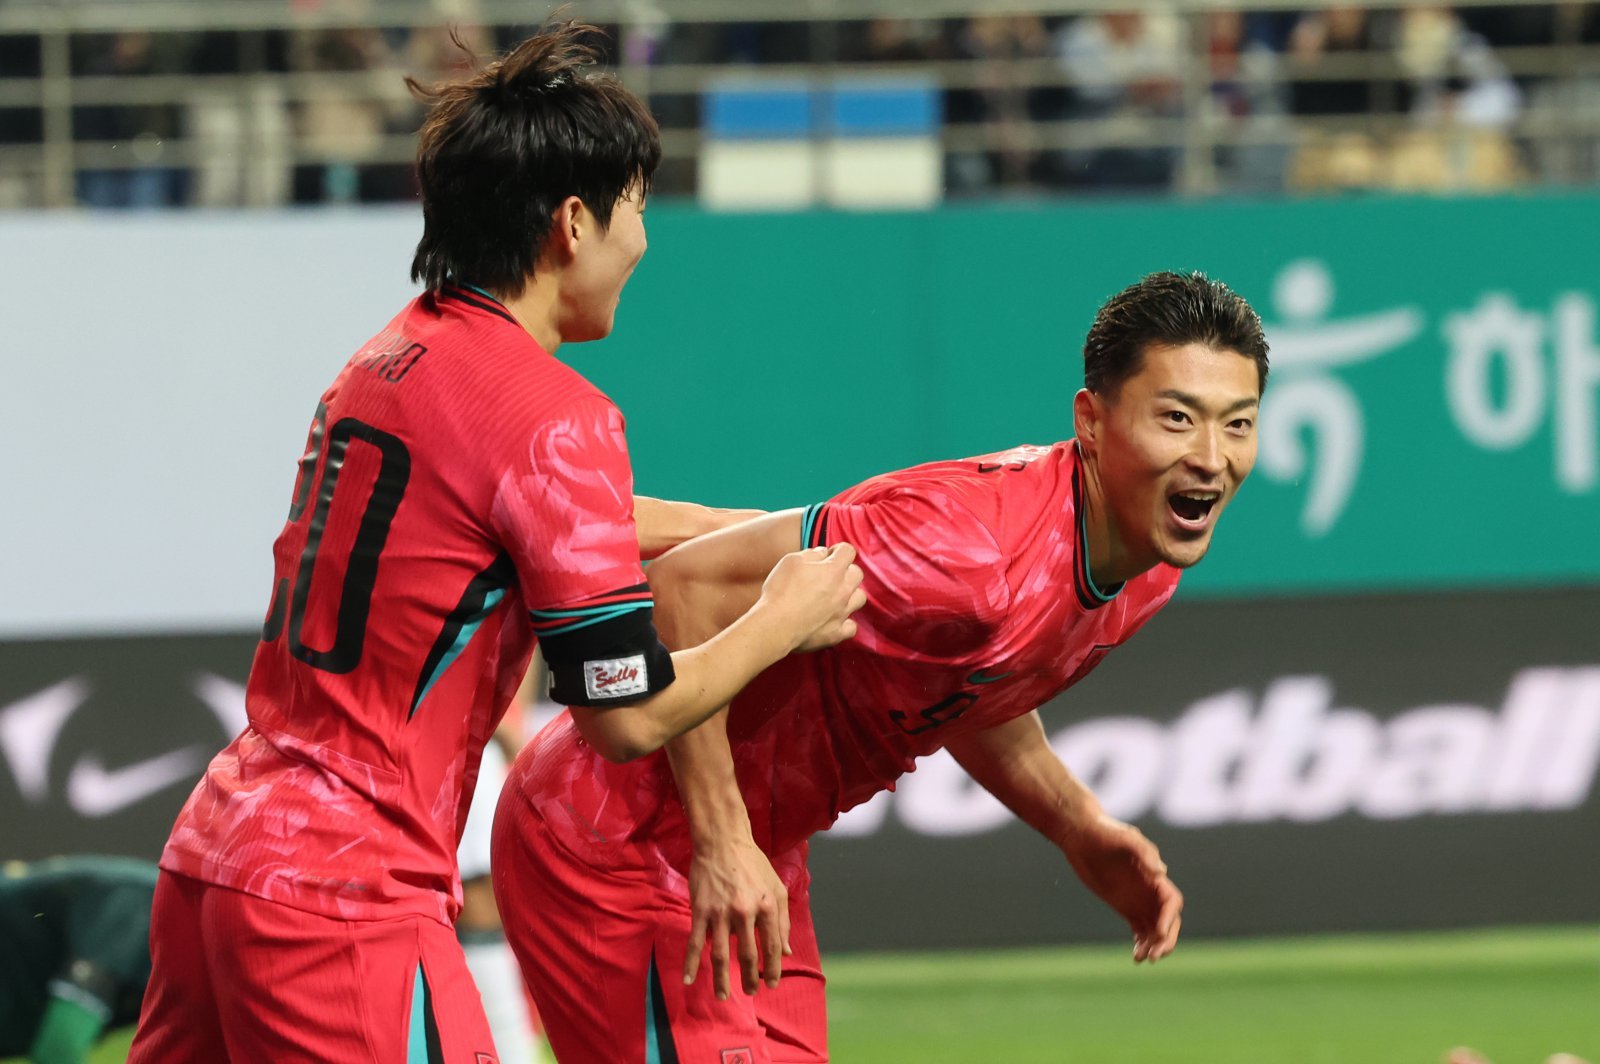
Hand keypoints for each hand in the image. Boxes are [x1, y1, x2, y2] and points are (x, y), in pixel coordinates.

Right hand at [683, 837, 790, 998]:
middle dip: (749, 978)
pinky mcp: (700, 910)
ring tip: (724, 996)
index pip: (772, 946)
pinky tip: (689, 980)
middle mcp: (745, 912)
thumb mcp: (777, 888)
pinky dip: (691, 963)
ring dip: (721, 979)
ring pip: (720, 954)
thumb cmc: (753, 864)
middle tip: (750, 991)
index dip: (773, 969)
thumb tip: (786, 951)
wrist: (722, 842)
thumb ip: (784, 921)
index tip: (771, 984)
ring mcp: (721, 912)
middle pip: (747, 955)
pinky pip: (695, 942)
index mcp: (767, 906)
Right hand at [759, 543, 866, 652]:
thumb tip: (823, 553)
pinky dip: (845, 622)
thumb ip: (812, 554)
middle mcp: (843, 590)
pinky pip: (851, 627)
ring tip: (834, 596)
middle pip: (857, 574)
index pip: (848, 551)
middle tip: (829, 575)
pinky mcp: (836, 633)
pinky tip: (833, 619)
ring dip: (850, 594)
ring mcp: (842, 613)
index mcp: (833, 570)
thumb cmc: (780, 590)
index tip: (828, 555)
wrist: (775, 625)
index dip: (838, 550)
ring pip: (859, 598)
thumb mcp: (791, 560)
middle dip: (846, 571)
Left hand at [1060, 813, 1182, 963]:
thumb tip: (1161, 872)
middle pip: (1168, 920)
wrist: (1081, 835)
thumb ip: (1144, 853)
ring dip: (1154, 945)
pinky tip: (1136, 957)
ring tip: (1143, 959)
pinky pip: (1140, 930)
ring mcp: (1139, 899)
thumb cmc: (1105, 832)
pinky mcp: (1126, 906)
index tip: (1159, 933)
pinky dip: (1141, 943)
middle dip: (1166, 939)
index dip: (1170, 918)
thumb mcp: (1126, 838)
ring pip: (1155, 929)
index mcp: (1154, 875)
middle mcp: (1151, 890)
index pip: (1172, 901)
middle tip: (1155, 955)